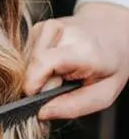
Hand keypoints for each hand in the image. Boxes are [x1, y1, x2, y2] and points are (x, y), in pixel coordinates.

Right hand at [24, 2, 128, 118]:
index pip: (44, 62)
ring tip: (59, 72)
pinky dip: (35, 64)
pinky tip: (53, 62)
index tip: (35, 97)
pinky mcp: (37, 27)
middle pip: (32, 66)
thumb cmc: (110, 63)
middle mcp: (61, 31)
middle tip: (60, 84)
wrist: (112, 30)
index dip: (34, 83)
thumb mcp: (105, 93)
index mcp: (82, 48)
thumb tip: (42, 112)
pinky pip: (26, 55)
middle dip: (40, 82)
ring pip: (26, 61)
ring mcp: (46, 26)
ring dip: (37, 74)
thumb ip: (75, 106)